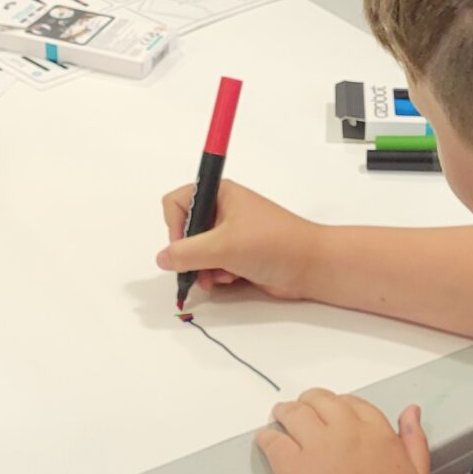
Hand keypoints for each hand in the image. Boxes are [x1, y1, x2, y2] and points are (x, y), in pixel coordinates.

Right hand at [158, 179, 319, 301]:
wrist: (311, 266)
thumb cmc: (272, 244)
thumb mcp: (223, 246)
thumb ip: (186, 253)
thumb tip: (161, 258)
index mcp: (220, 193)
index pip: (178, 203)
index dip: (175, 226)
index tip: (185, 247)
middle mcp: (223, 210)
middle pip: (186, 230)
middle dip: (190, 254)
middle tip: (198, 269)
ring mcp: (232, 233)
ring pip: (198, 251)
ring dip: (203, 268)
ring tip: (217, 278)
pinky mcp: (239, 254)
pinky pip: (213, 264)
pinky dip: (216, 274)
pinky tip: (230, 280)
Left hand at [256, 389, 431, 473]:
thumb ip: (415, 442)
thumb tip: (411, 410)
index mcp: (380, 435)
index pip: (356, 404)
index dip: (342, 405)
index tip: (333, 415)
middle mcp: (348, 434)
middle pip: (322, 401)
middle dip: (311, 402)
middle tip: (302, 412)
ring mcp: (318, 449)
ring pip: (294, 413)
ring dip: (286, 412)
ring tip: (281, 418)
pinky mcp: (291, 469)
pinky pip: (273, 440)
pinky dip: (267, 437)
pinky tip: (266, 441)